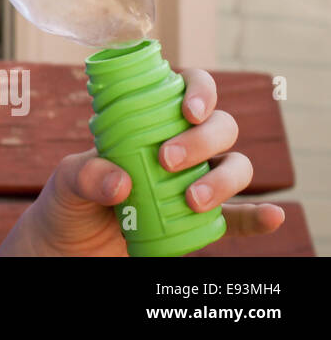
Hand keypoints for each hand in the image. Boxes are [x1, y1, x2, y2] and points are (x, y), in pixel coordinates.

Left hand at [0, 68, 286, 255]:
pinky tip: (274, 216)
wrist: (68, 248)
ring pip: (235, 166)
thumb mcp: (65, 183)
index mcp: (148, 123)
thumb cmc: (67, 203)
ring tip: (191, 200)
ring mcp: (194, 183)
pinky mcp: (202, 221)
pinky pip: (240, 217)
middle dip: (203, 140)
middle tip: (168, 160)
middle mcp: (179, 147)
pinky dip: (259, 216)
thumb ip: (85, 175)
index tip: (189, 111)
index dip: (200, 91)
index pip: (187, 90)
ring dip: (224, 178)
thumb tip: (121, 182)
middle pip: (218, 128)